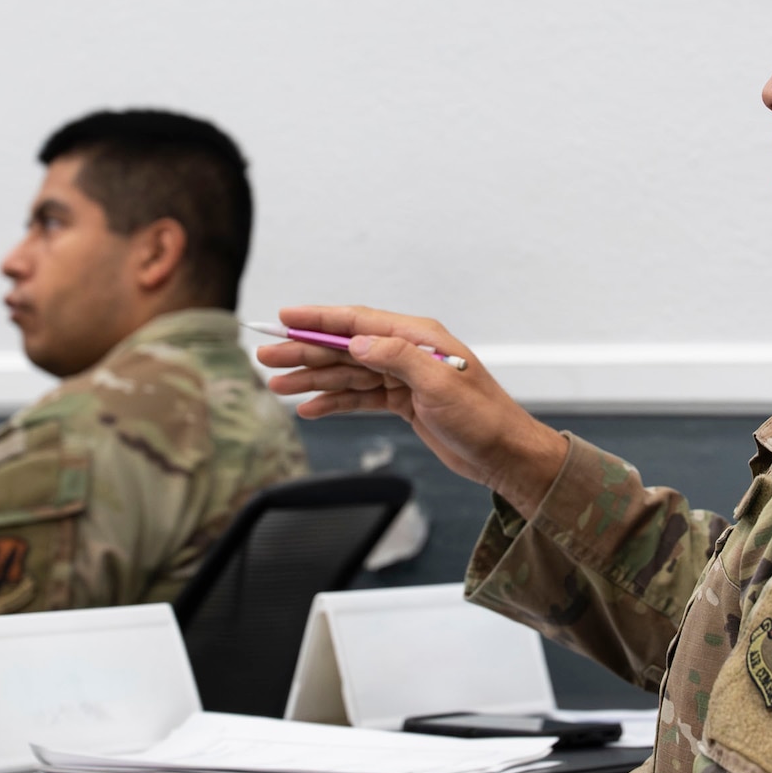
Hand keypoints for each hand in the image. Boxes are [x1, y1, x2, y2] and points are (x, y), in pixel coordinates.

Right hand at [258, 305, 567, 515]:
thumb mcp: (441, 386)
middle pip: (345, 348)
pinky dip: (335, 402)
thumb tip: (358, 343)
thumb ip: (399, 358)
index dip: (319, 319)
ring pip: (348, 374)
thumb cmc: (483, 419)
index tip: (284, 317)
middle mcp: (409, 352)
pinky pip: (361, 397)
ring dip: (313, 379)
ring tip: (277, 386)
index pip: (358, 322)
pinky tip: (310, 409)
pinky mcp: (405, 402)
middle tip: (266, 357)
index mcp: (419, 337)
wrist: (505, 455)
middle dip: (304, 352)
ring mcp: (405, 377)